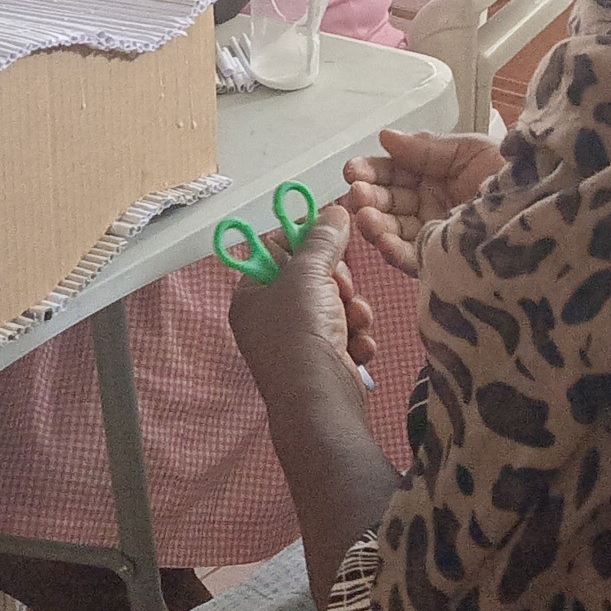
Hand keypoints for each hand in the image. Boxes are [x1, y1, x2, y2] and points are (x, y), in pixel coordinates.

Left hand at [226, 202, 372, 384]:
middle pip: (312, 277)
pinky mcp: (323, 361)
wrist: (319, 401)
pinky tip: (358, 347)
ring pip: (336, 304)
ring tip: (353, 322)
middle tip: (342, 289)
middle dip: (338, 282)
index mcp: (252, 294)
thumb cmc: (301, 333)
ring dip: (352, 310)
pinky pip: (346, 332)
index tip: (329, 238)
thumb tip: (334, 209)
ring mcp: (297, 342)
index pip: (277, 250)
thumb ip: (321, 239)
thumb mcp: (308, 275)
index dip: (305, 242)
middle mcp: (270, 318)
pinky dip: (356, 336)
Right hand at [341, 128, 501, 274]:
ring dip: (374, 223)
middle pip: (390, 203)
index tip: (353, 170)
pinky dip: (392, 250)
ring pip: (394, 230)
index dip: (373, 171)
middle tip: (358, 193)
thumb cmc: (511, 173)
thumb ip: (426, 148)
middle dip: (370, 197)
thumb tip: (385, 137)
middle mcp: (432, 205)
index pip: (395, 173)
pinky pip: (411, 258)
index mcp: (437, 175)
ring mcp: (435, 234)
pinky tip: (381, 240)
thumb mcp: (469, 151)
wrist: (543, 207)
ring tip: (365, 215)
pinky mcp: (442, 261)